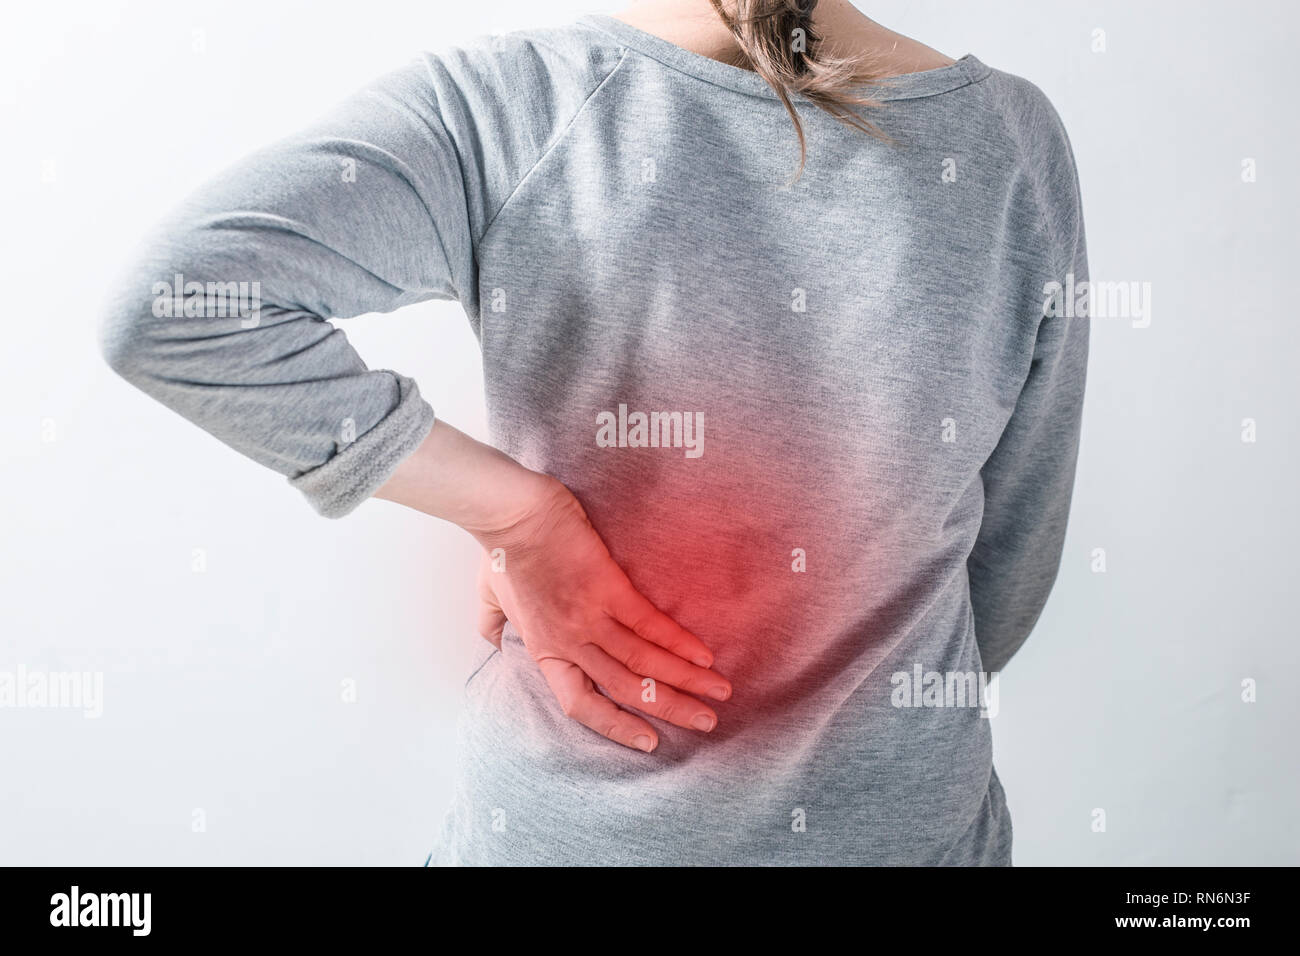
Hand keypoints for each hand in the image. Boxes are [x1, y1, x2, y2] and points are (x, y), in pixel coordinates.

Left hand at [474, 478, 730, 751]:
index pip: (581, 705)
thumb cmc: (502, 551)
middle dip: (671, 709)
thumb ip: (492, 625)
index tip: (649, 742)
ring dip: (687, 680)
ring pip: (645, 662)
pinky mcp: (608, 588)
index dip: (616, 726)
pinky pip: (650, 624)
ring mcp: (590, 617)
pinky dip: (679, 642)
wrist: (514, 515)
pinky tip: (705, 654)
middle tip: (706, 723)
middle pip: (626, 689)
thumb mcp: (488, 598)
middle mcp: (570, 643)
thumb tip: (490, 642)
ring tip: (719, 692)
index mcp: (545, 651)